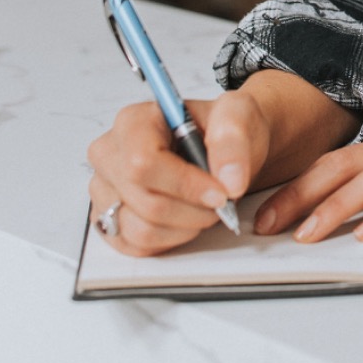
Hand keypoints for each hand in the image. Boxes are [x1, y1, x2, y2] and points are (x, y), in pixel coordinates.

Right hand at [86, 72, 357, 255]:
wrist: (247, 142)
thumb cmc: (246, 123)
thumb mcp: (251, 116)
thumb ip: (237, 138)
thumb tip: (227, 179)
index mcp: (137, 118)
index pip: (137, 159)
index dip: (182, 183)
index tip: (223, 193)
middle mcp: (111, 151)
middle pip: (135, 198)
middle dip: (189, 209)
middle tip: (225, 203)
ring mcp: (110, 187)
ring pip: (133, 227)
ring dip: (181, 228)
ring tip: (212, 209)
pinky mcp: (119, 216)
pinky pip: (132, 246)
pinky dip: (169, 241)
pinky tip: (194, 222)